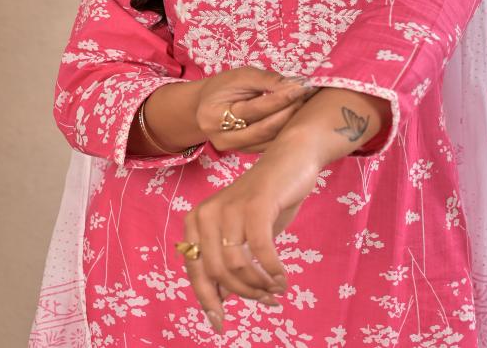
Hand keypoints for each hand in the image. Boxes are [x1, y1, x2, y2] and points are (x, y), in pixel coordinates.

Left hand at [179, 146, 319, 332]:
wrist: (291, 160)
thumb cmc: (266, 201)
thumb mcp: (241, 234)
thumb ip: (227, 260)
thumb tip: (220, 299)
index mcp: (197, 220)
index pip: (195, 270)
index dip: (207, 301)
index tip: (220, 326)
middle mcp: (207, 213)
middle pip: (218, 272)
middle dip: (244, 294)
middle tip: (267, 300)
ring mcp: (230, 207)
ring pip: (237, 265)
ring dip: (260, 285)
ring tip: (276, 289)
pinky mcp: (255, 205)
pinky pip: (260, 250)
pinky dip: (272, 270)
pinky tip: (282, 278)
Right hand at [195, 65, 319, 153]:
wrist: (207, 105)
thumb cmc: (225, 86)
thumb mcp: (241, 76)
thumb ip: (267, 80)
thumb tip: (295, 84)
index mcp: (214, 115)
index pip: (254, 108)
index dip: (280, 98)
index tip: (303, 87)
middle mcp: (222, 138)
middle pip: (264, 128)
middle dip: (290, 111)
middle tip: (310, 96)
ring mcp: (235, 149)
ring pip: (270, 140)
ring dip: (292, 122)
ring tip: (308, 105)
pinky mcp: (247, 152)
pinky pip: (271, 144)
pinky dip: (286, 131)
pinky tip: (299, 119)